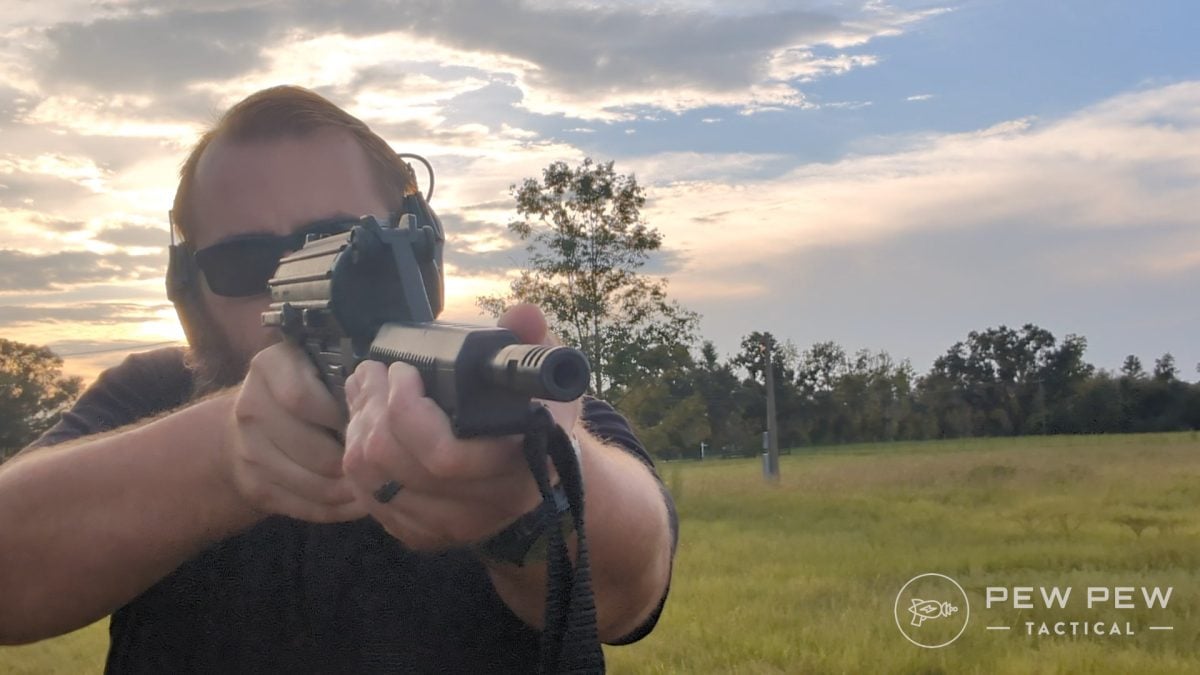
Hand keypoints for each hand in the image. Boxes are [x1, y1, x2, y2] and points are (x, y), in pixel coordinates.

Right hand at [222, 342, 368, 522]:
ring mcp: (246, 451)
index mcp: (268, 367)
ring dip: (347, 490)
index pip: (302, 397)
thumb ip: (343, 377)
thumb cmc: (305, 391)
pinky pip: (301, 506)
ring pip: (310, 482)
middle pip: (310, 447)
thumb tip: (382, 402)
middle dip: (350, 459)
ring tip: (376, 486)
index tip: (364, 421)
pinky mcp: (253, 487)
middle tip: (380, 463)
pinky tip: (357, 504)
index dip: (338, 415)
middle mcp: (249, 408)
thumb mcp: (318, 368)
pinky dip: (335, 510)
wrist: (247, 427)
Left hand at [341, 303, 580, 549]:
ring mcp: (449, 526)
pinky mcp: (421, 534)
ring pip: (372, 479)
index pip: (444, 455)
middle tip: (374, 372)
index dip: (408, 411)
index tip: (403, 372)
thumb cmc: (537, 417)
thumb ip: (532, 341)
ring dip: (358, 427)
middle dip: (373, 406)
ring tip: (366, 389)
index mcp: (519, 466)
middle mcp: (484, 505)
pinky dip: (357, 456)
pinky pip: (367, 497)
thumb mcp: (544, 374)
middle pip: (395, 463)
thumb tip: (523, 315)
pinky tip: (365, 423)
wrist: (537, 473)